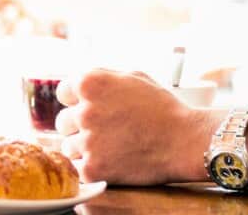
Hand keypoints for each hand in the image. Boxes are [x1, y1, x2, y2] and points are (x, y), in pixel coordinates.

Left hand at [54, 68, 210, 184]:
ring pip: (68, 146)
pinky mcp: (93, 168)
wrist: (184, 141)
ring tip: (110, 147)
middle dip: (78, 126)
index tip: (91, 108)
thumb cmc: (162, 108)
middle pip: (63, 122)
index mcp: (91, 83)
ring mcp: (88, 141)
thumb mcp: (133, 77)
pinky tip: (109, 161)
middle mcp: (85, 111)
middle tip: (103, 131)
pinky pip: (77, 168)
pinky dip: (90, 168)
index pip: (63, 92)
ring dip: (83, 148)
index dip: (77, 101)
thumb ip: (102, 77)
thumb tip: (80, 83)